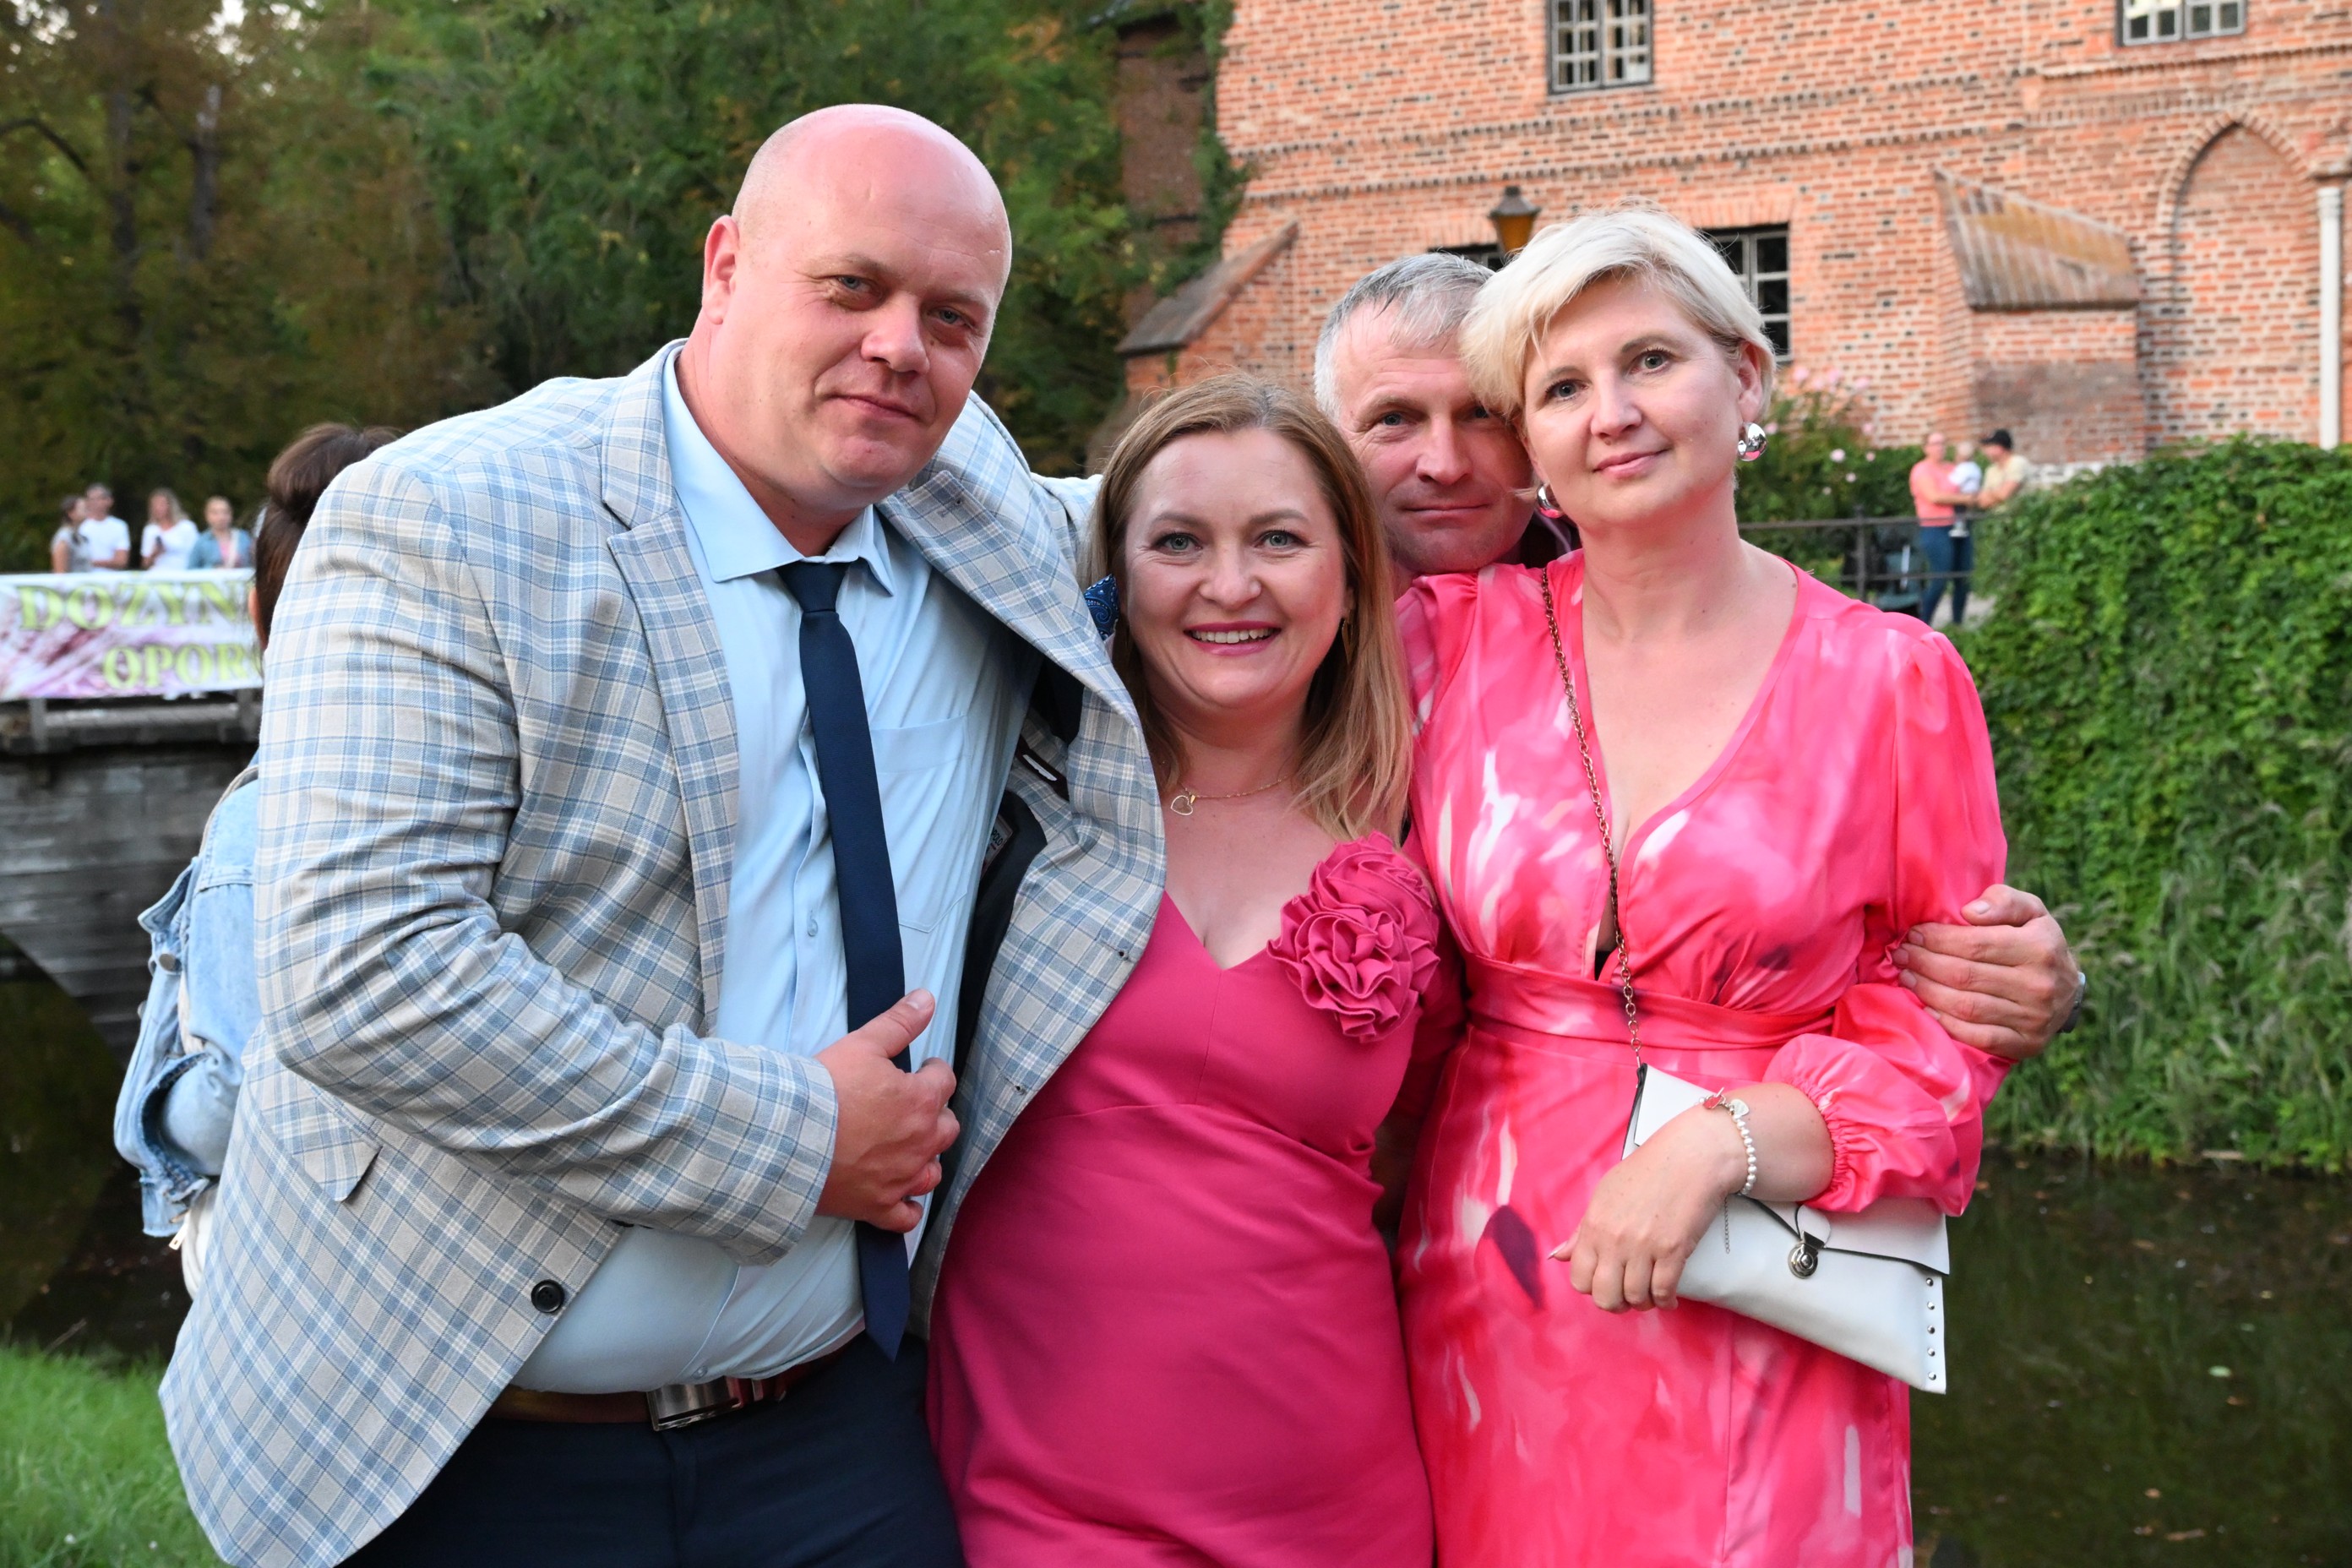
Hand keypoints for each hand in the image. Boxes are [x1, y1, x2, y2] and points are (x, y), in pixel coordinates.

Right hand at [814, 991, 957, 1231]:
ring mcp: (901, 1179)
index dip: (933, 1071)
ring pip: (932, 1172)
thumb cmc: (823, 1090)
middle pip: (946, 1127)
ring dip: (926, 1158)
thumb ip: (899, 1022)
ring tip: (909, 1148)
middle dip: (934, 1114)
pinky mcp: (878, 1207)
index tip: (923, 1069)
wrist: (786, 1139)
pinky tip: (901, 1198)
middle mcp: (920, 1142)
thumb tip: (927, 999)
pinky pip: (907, 1217)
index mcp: (920, 1100)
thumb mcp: (862, 1044)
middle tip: (913, 1107)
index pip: (943, 1080)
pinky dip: (908, 1208)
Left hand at [1550, 1107, 1746, 1312]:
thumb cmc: (1647, 1171)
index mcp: (1594, 1225)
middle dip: (1616, 1304)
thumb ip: (1582, 1230)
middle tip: (1627, 1297)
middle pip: (1605, 1297)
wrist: (1690, 1157)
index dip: (1592, 1288)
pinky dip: (1666, 1301)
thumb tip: (1557, 1256)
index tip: (1605, 1284)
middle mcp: (1614, 1239)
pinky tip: (1669, 1298)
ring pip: (1636, 1298)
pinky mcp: (1673, 1251)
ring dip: (1644, 1303)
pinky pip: (1664, 1292)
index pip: (1579, 1279)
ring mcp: (1644, 1246)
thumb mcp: (1605, 1194)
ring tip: (1650, 1296)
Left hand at [1893, 884, 2080, 1061]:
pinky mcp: (2026, 1043)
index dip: (1938, 939)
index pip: (1975, 944)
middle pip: (1965, 975)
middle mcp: (2039, 985)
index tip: (1914, 934)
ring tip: (1906, 977)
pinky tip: (1927, 1007)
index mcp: (2040, 947)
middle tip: (1901, 955)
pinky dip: (1947, 1023)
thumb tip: (1969, 912)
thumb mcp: (2030, 911)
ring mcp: (2033, 1018)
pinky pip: (1978, 1036)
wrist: (2069, 993)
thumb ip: (2003, 901)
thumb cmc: (2037, 942)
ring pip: (1966, 1006)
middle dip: (1925, 963)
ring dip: (1928, 991)